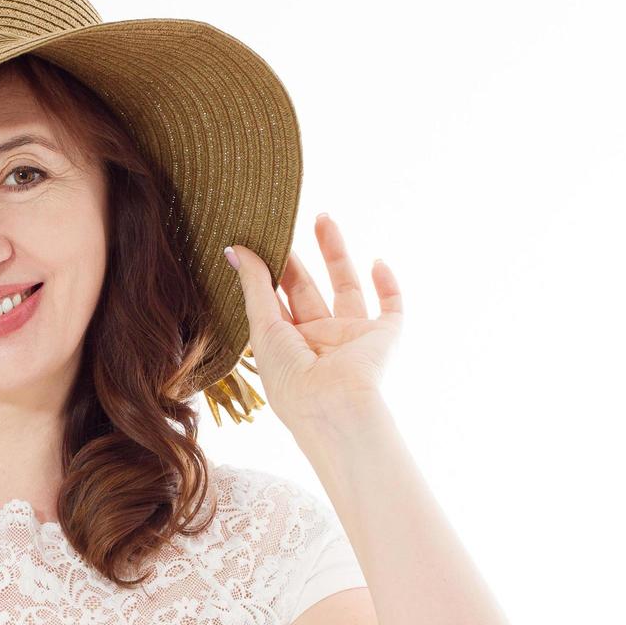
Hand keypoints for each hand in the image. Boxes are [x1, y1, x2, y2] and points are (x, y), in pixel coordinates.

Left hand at [226, 213, 401, 426]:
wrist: (333, 405)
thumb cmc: (290, 377)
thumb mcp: (263, 327)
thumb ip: (254, 286)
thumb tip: (234, 248)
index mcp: (287, 345)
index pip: (275, 302)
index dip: (269, 272)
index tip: (259, 241)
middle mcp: (318, 341)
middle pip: (307, 290)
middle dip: (297, 260)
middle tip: (284, 224)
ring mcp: (351, 338)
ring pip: (346, 288)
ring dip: (337, 255)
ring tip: (323, 219)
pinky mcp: (383, 338)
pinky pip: (391, 307)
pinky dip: (388, 284)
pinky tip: (377, 261)